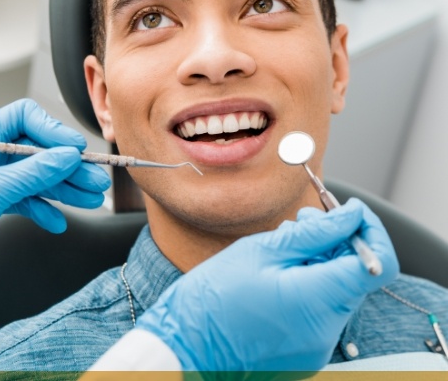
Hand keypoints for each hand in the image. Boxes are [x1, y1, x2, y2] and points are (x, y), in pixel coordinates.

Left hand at [0, 99, 110, 240]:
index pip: (25, 118)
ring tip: (89, 199)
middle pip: (38, 150)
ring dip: (64, 189)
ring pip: (37, 176)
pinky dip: (43, 209)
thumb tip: (67, 157)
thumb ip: (33, 173)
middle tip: (94, 179)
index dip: (53, 130)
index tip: (75, 149)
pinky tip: (56, 221)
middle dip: (68, 167)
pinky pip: (27, 198)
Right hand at [136, 199, 398, 372]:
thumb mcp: (261, 251)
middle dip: (337, 240)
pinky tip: (279, 271)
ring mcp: (317, 345)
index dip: (369, 230)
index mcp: (316, 302)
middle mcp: (326, 331)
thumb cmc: (213, 297)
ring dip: (321, 260)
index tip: (348, 210)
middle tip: (304, 219)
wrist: (185, 346)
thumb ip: (314, 233)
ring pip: (337, 289)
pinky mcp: (305, 350)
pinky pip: (321, 308)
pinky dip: (310, 283)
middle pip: (355, 274)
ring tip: (284, 244)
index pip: (377, 264)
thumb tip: (351, 215)